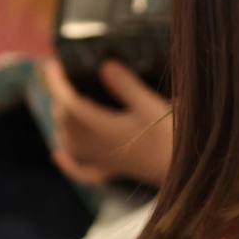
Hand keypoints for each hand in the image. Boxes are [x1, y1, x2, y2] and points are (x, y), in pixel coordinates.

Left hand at [43, 60, 173, 184]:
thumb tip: (104, 66)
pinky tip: (58, 156)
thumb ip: (126, 86)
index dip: (57, 84)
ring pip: (70, 143)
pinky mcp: (114, 170)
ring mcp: (105, 160)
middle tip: (62, 77)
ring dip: (60, 123)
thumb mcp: (151, 106)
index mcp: (104, 129)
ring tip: (61, 104)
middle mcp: (98, 146)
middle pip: (67, 122)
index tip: (53, 66)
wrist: (185, 170)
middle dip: (59, 98)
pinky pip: (84, 172)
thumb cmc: (170, 137)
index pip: (70, 104)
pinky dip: (68, 165)